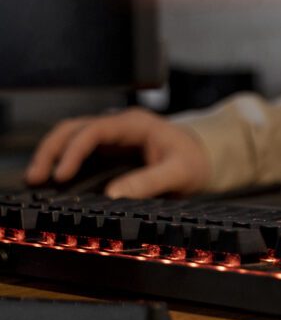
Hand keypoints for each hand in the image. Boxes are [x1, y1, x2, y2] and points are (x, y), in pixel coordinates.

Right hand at [25, 108, 210, 197]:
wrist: (204, 156)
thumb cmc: (194, 159)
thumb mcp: (180, 172)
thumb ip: (150, 181)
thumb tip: (114, 195)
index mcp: (135, 124)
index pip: (94, 130)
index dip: (74, 151)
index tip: (61, 175)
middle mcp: (119, 125)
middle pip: (74, 128)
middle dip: (51, 150)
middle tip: (36, 178)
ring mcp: (112, 135)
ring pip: (71, 136)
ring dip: (51, 154)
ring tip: (36, 180)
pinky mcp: (108, 150)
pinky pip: (79, 150)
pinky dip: (62, 162)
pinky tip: (52, 181)